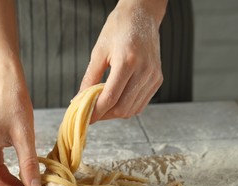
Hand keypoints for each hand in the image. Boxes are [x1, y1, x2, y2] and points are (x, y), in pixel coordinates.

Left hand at [79, 0, 166, 122]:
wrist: (142, 15)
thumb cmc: (118, 29)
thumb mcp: (98, 52)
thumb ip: (90, 79)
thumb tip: (79, 100)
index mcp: (127, 61)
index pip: (110, 98)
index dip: (96, 112)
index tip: (86, 118)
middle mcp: (144, 71)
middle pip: (122, 108)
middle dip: (104, 115)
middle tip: (92, 113)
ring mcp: (153, 76)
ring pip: (132, 110)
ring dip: (115, 113)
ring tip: (102, 106)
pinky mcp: (157, 80)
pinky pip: (141, 104)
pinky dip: (127, 108)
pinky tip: (116, 101)